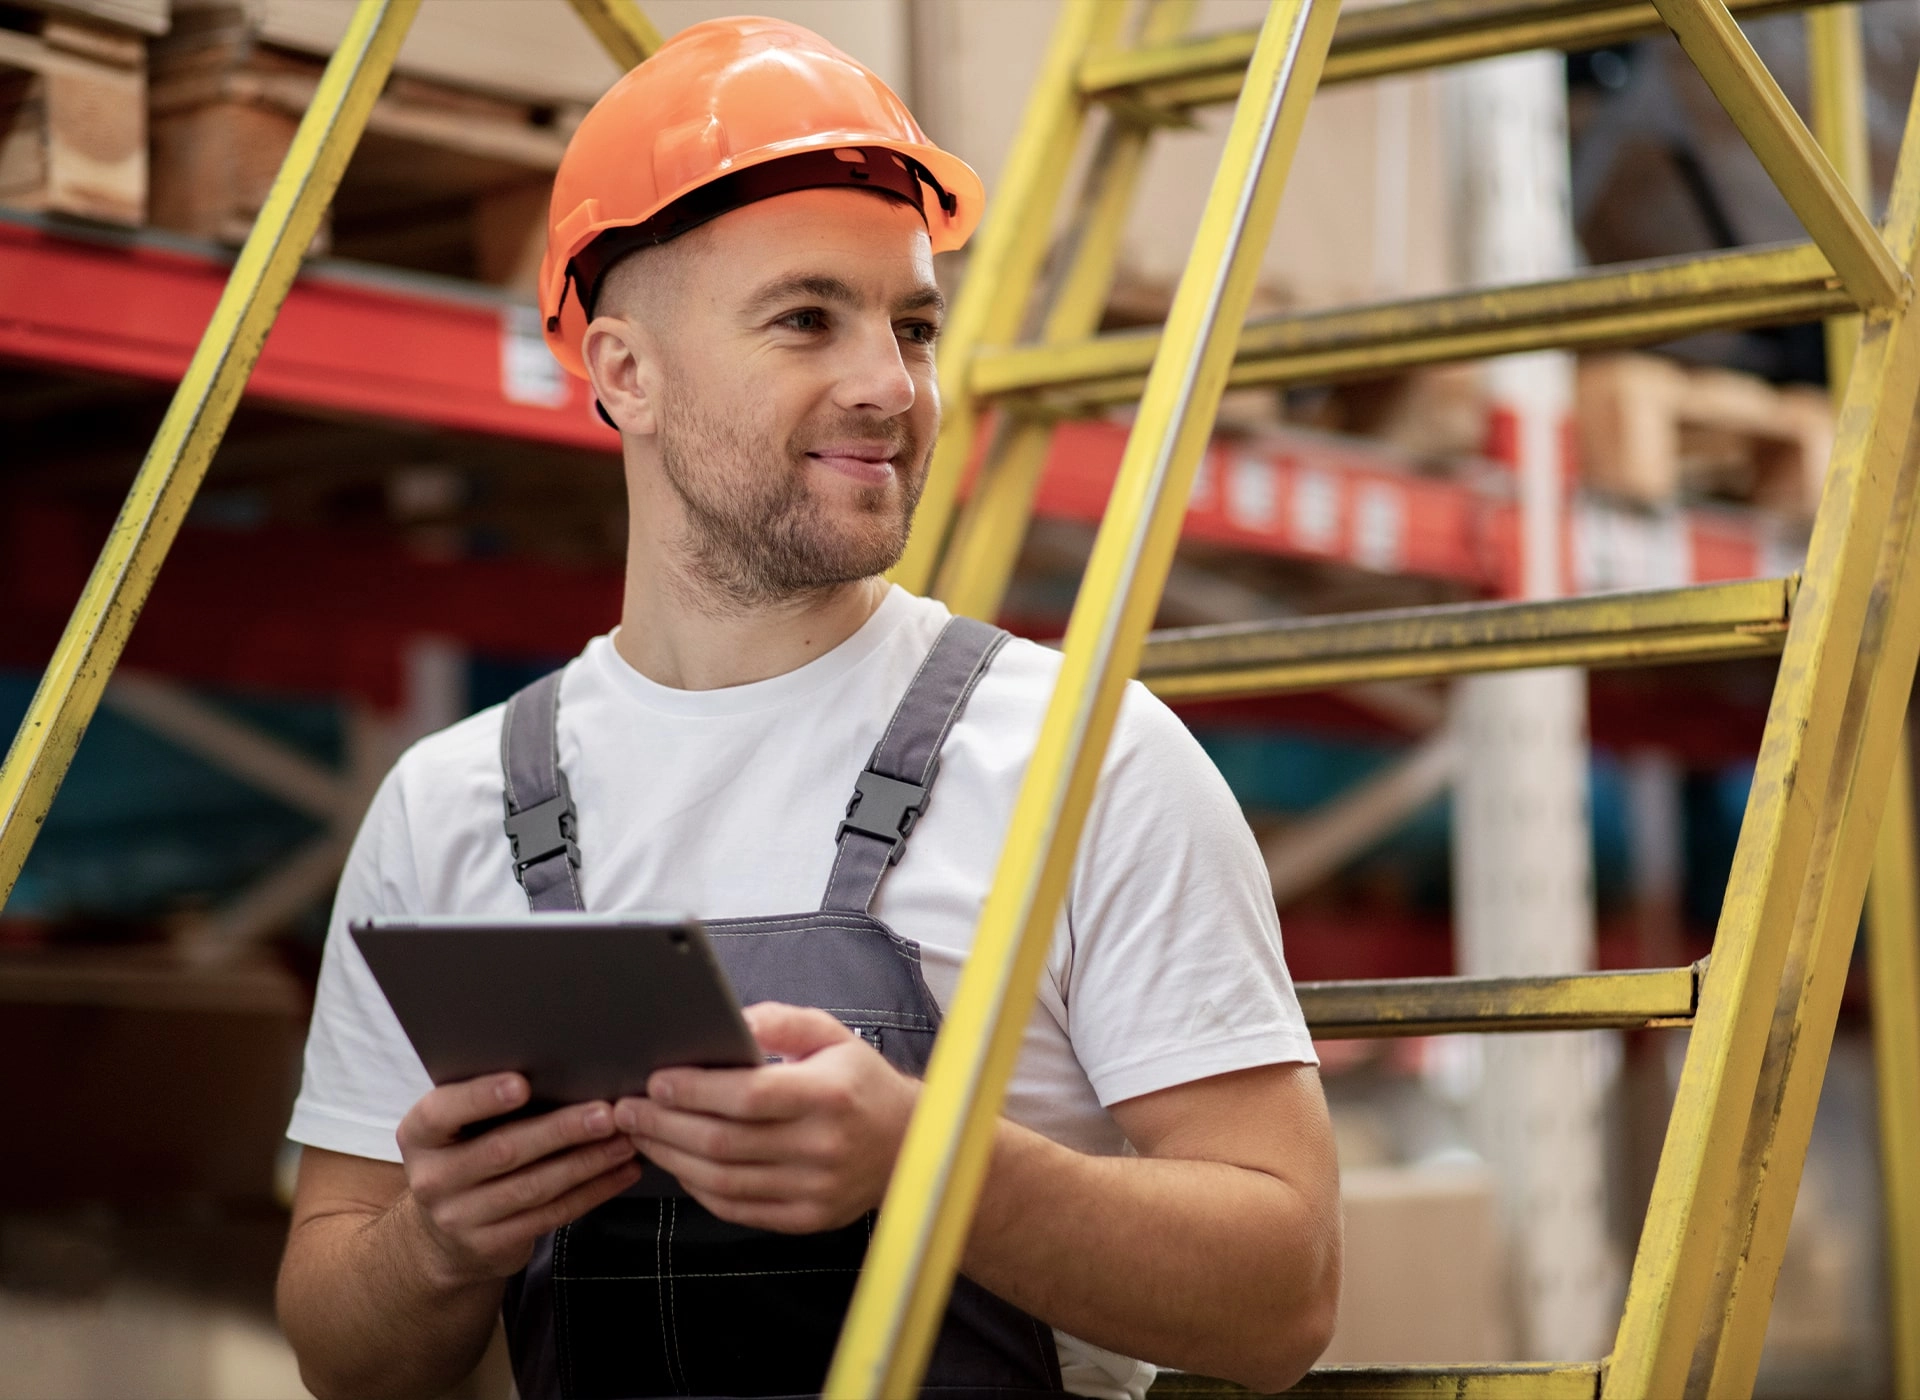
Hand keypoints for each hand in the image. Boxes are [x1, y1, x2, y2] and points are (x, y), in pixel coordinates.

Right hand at [396, 1074, 640, 1287]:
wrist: (443, 1235)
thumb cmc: (465, 1154)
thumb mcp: (458, 1127)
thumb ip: (488, 1101)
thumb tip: (562, 1064)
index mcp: (420, 1134)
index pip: (443, 1112)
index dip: (481, 1097)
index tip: (522, 1083)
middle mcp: (433, 1178)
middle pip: (503, 1151)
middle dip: (561, 1130)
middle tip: (606, 1113)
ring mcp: (459, 1218)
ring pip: (533, 1187)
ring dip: (587, 1162)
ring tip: (624, 1140)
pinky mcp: (491, 1245)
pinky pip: (550, 1215)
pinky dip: (592, 1191)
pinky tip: (620, 1171)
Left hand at [613, 1003, 918, 1233]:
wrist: (909, 1145)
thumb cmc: (858, 1083)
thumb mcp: (830, 1035)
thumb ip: (780, 1021)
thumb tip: (730, 1022)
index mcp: (828, 1095)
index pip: (748, 1095)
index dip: (695, 1090)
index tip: (655, 1080)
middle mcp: (822, 1147)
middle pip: (724, 1141)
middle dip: (665, 1125)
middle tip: (628, 1109)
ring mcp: (814, 1190)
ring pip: (722, 1179)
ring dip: (671, 1157)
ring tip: (641, 1134)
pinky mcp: (804, 1219)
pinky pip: (736, 1207)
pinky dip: (697, 1186)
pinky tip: (677, 1163)